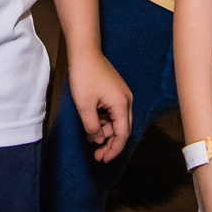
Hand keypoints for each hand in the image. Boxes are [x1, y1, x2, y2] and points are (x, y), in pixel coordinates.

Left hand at [67, 48, 133, 162]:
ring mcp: (122, 96)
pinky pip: (113, 112)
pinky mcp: (115, 92)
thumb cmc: (84, 76)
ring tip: (90, 137)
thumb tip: (98, 139)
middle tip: (97, 155)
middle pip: (122, 129)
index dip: (114, 149)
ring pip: (117, 121)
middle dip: (110, 143)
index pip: (122, 134)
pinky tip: (93, 124)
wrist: (85, 52)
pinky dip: (104, 121)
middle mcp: (126, 100)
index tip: (103, 159)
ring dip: (105, 131)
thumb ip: (92, 126)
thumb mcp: (85, 105)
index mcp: (122, 104)